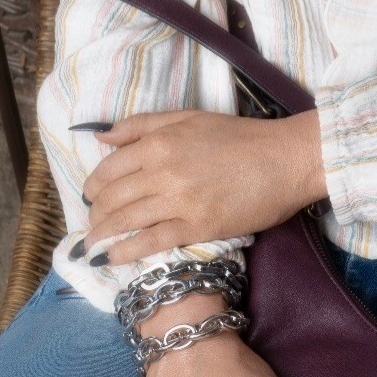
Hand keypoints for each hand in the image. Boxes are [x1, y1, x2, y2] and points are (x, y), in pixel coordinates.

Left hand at [78, 108, 326, 266]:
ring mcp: (179, 200)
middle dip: (95, 214)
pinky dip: (124, 252)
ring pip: (125, 221)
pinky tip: (109, 259)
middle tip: (92, 225)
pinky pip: (150, 241)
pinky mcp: (197, 226)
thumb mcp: (188, 117)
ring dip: (101, 236)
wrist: (285, 160)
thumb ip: (142, 125)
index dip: (94, 186)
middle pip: (112, 197)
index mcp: (159, 142)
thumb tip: (101, 137)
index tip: (91, 197)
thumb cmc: (240, 136)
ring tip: (91, 248)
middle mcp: (163, 170)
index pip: (110, 168)